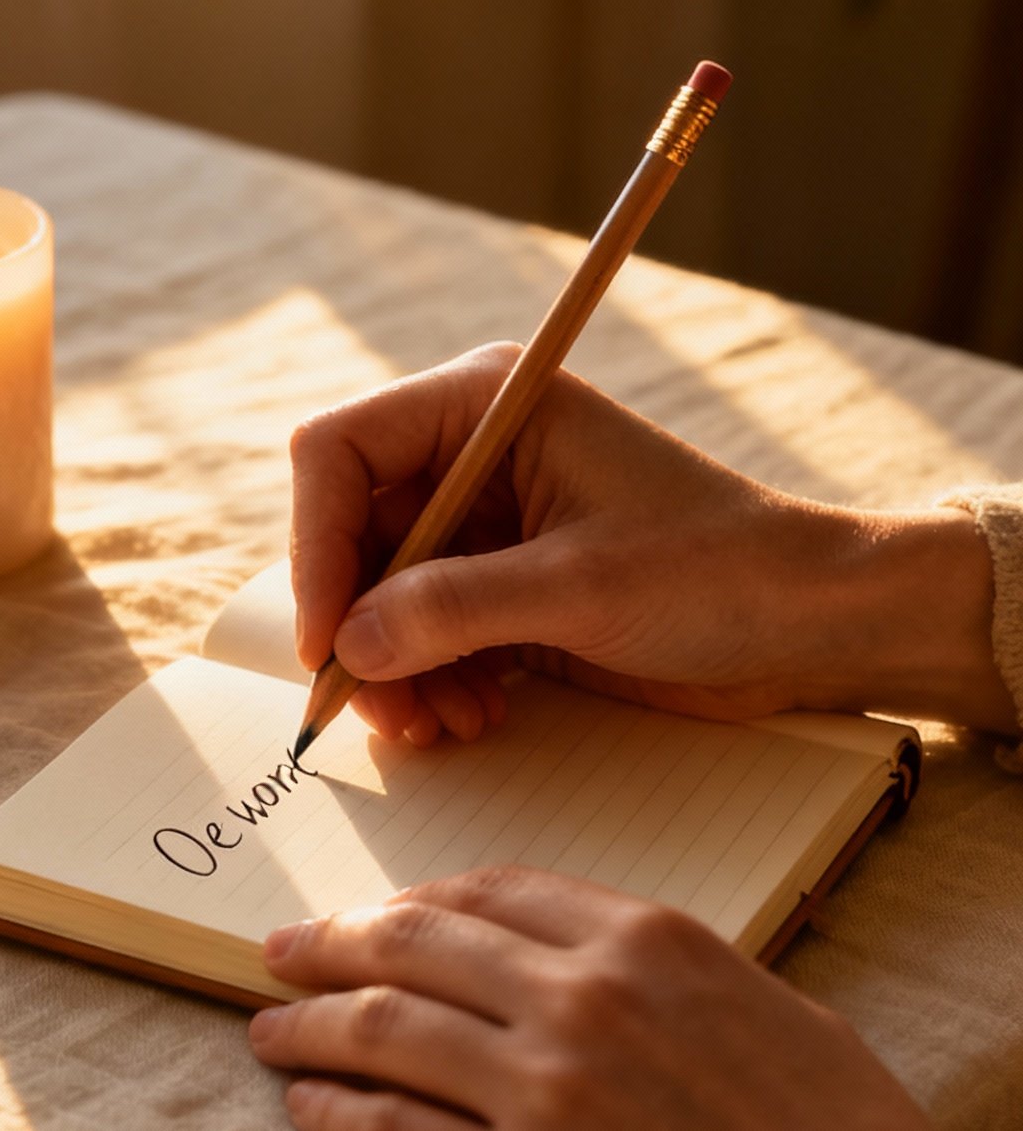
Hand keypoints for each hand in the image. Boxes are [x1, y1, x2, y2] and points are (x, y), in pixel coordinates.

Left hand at [250, 871, 1022, 1130]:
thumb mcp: (773, 1011)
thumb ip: (679, 979)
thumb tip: (624, 977)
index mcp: (645, 941)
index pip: (490, 893)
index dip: (415, 901)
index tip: (373, 914)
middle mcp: (578, 997)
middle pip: (415, 943)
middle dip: (333, 941)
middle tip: (279, 951)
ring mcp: (540, 1092)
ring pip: (381, 1030)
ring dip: (306, 1024)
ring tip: (264, 1028)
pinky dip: (330, 1112)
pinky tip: (300, 1106)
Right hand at [288, 348, 1011, 742]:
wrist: (811, 624)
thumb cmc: (719, 572)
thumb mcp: (578, 588)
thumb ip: (452, 609)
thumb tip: (348, 643)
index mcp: (489, 403)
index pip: (342, 451)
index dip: (318, 544)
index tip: (327, 638)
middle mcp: (476, 454)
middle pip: (352, 531)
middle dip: (357, 624)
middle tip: (375, 707)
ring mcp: (490, 523)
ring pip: (381, 593)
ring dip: (393, 667)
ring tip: (435, 727)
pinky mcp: (507, 586)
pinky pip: (427, 632)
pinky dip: (431, 682)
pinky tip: (470, 720)